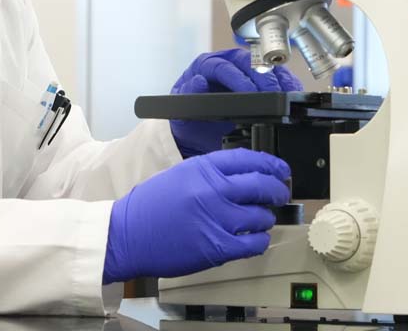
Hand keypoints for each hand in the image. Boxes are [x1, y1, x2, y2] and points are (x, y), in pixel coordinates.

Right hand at [103, 148, 290, 282]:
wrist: (126, 235)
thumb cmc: (149, 207)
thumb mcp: (179, 176)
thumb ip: (210, 174)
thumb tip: (242, 177)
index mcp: (201, 168)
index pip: (248, 159)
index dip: (270, 164)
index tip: (280, 170)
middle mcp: (212, 190)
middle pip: (261, 185)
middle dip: (277, 190)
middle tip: (281, 193)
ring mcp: (216, 219)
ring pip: (262, 216)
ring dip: (266, 217)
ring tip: (261, 219)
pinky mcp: (218, 247)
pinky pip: (254, 243)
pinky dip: (260, 240)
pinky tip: (254, 238)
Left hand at [170, 48, 303, 157]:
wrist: (200, 133)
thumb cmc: (189, 118)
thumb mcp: (182, 110)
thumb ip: (188, 94)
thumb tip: (198, 80)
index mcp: (206, 65)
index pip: (224, 66)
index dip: (238, 79)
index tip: (249, 93)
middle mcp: (226, 62)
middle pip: (248, 61)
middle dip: (262, 78)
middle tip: (273, 95)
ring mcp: (244, 68)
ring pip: (264, 64)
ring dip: (277, 78)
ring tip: (285, 94)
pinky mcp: (260, 77)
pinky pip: (276, 74)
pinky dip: (286, 82)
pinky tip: (292, 92)